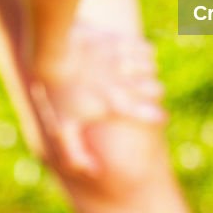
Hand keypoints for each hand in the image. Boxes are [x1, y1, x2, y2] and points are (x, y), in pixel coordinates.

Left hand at [27, 23, 165, 176]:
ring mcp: (122, 60)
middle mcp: (124, 82)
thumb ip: (76, 154)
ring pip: (151, 67)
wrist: (52, 53)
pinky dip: (146, 53)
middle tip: (149, 93)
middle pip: (157, 89)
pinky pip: (144, 48)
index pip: (151, 114)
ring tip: (141, 74)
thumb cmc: (57, 93)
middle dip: (155, 92)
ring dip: (149, 71)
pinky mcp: (119, 41)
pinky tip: (141, 55)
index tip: (160, 116)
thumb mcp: (62, 128)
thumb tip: (94, 171)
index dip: (158, 116)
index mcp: (116, 104)